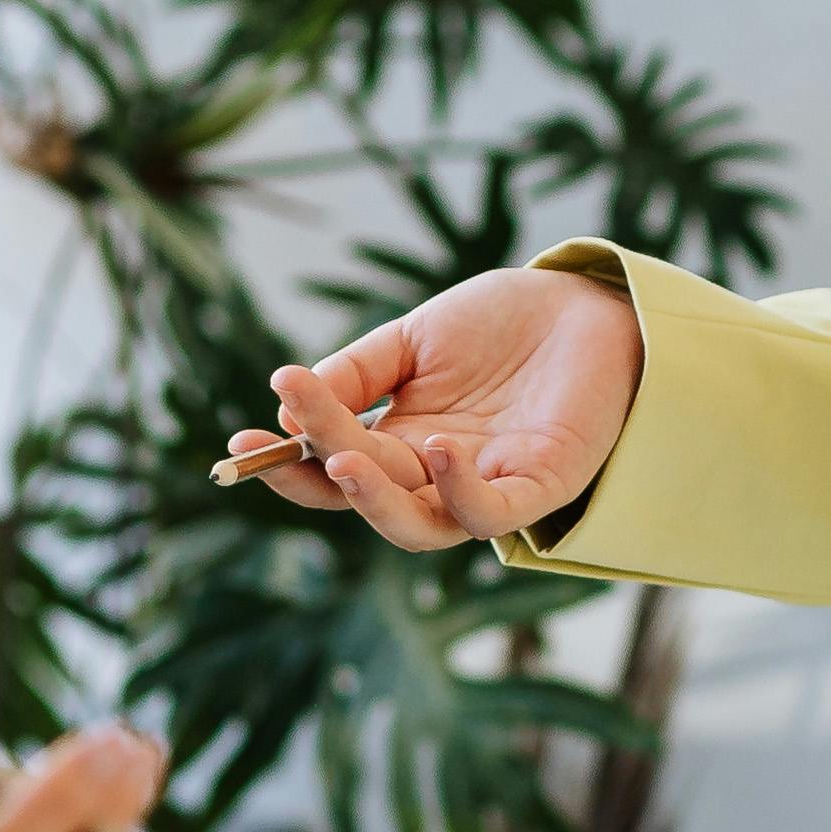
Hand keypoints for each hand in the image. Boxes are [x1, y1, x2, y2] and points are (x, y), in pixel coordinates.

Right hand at [243, 265, 643, 550]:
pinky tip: (435, 449)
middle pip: (367, 496)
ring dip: (376, 500)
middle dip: (319, 472)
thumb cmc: (505, 325)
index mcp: (402, 445)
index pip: (335, 470)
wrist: (589, 305)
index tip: (241, 441)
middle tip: (285, 440)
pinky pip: (494, 513)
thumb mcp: (415, 339)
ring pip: (420, 526)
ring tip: (343, 457)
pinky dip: (460, 492)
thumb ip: (359, 371)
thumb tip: (290, 401)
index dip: (288, 463)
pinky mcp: (542, 485)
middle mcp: (438, 477)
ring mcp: (488, 486)